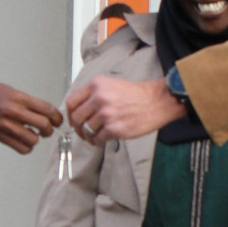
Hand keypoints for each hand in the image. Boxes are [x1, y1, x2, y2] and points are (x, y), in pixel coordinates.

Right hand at [0, 81, 62, 154]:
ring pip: (34, 140)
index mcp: (19, 98)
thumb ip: (28, 102)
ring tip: (32, 134)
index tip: (58, 120)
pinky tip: (23, 141)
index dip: (57, 117)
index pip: (47, 109)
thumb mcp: (12, 91)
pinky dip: (26, 147)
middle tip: (47, 129)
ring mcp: (8, 126)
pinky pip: (22, 148)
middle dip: (49, 129)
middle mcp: (15, 112)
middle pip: (44, 125)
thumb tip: (45, 113)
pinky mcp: (2, 137)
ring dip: (36, 138)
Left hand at [65, 75, 184, 142]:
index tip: (73, 120)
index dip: (70, 114)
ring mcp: (107, 114)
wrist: (157, 101)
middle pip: (76, 118)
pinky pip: (98, 139)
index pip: (71, 102)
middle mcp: (99, 98)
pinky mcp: (115, 128)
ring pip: (86, 130)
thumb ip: (93, 94)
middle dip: (77, 128)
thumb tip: (78, 110)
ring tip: (94, 137)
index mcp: (96, 85)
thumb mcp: (111, 85)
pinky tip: (101, 140)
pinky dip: (97, 142)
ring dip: (88, 136)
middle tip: (82, 132)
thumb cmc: (136, 94)